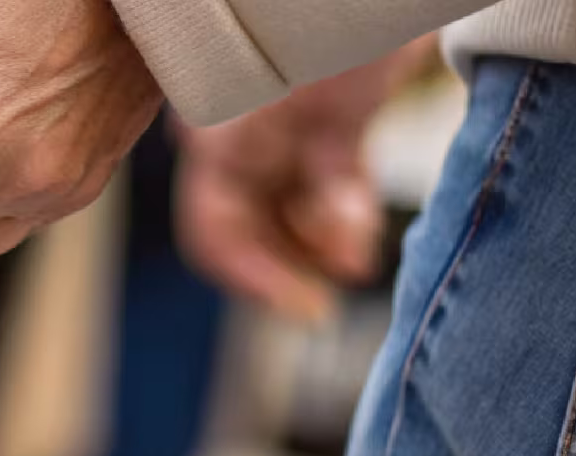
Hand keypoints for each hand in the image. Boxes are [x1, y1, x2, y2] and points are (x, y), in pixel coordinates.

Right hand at [174, 39, 436, 320]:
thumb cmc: (345, 21)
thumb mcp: (340, 103)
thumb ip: (336, 180)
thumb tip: (347, 250)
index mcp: (219, 135)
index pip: (214, 229)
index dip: (253, 278)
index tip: (304, 308)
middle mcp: (239, 138)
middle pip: (251, 230)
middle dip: (293, 265)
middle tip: (329, 299)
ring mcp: (281, 130)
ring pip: (289, 215)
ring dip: (322, 245)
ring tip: (358, 255)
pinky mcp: (325, 120)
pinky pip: (324, 187)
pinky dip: (343, 216)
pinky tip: (361, 236)